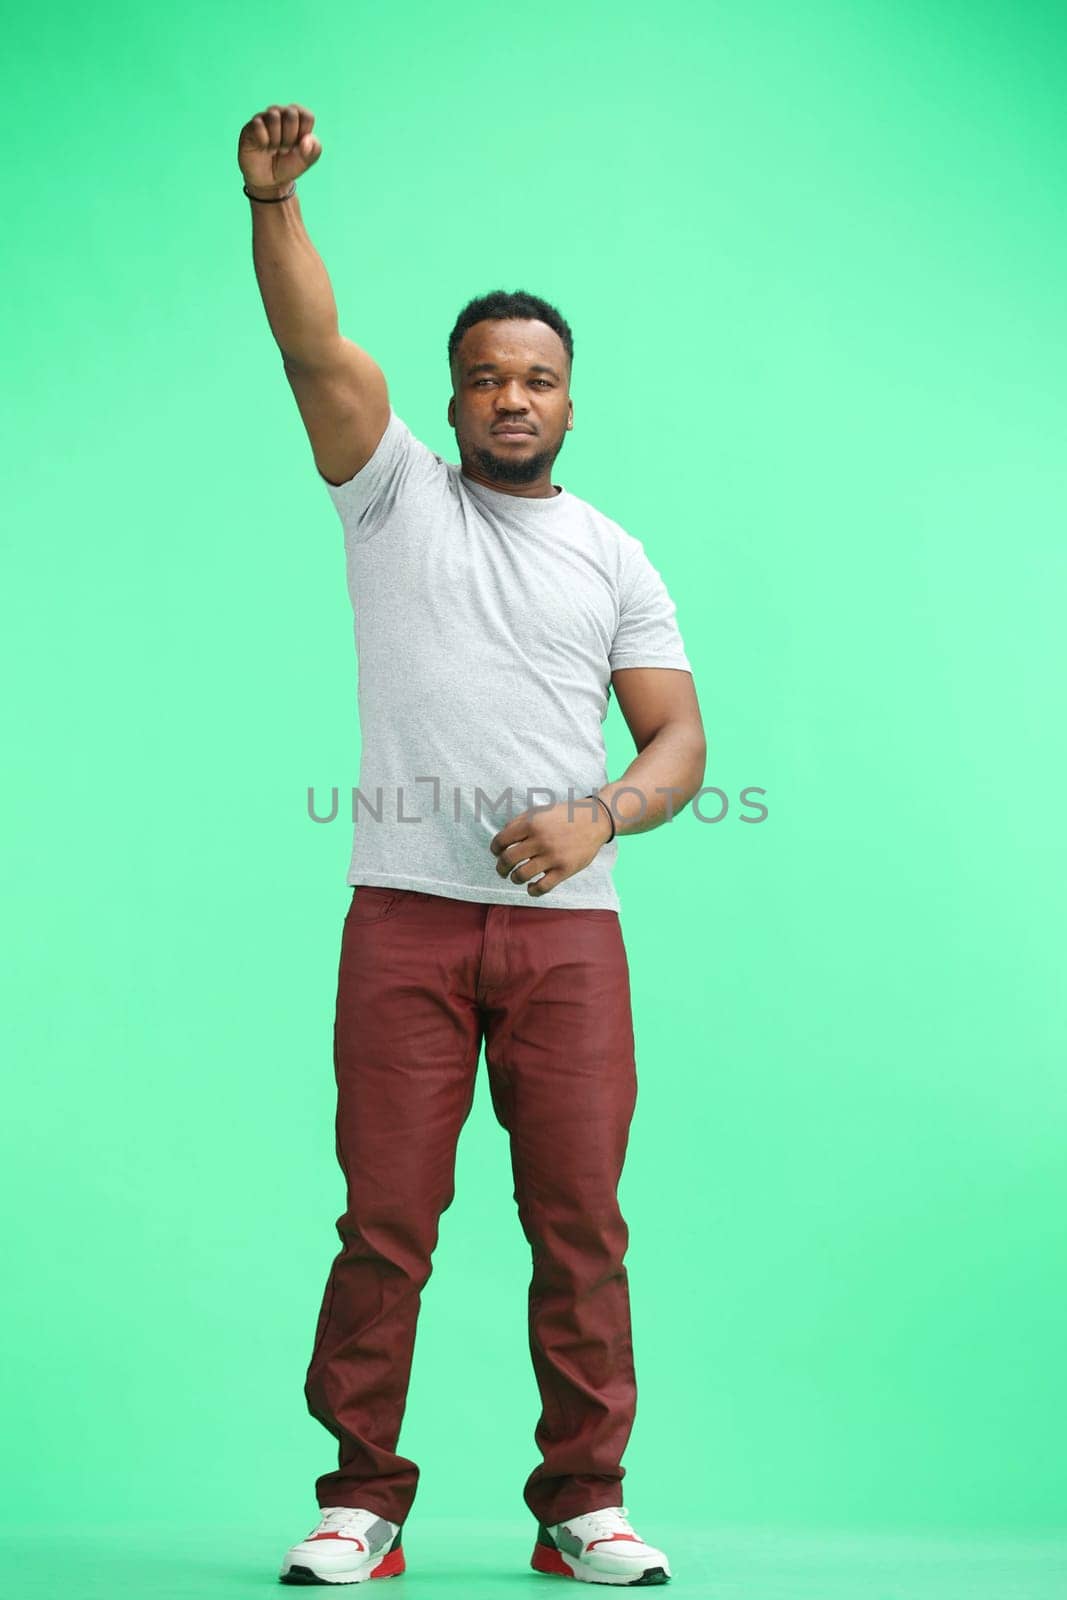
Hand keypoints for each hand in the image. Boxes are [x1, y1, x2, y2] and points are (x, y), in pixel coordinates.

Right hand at [237, 103, 321, 196]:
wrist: (269, 182)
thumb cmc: (288, 166)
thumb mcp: (307, 160)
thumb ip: (314, 149)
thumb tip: (306, 141)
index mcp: (297, 119)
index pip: (306, 115)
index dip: (303, 133)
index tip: (298, 145)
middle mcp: (280, 114)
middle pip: (291, 114)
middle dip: (290, 137)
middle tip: (284, 149)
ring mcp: (264, 119)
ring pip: (274, 116)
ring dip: (276, 139)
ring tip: (273, 149)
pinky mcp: (250, 127)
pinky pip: (258, 125)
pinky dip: (264, 141)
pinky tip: (263, 147)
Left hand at [489, 798, 612, 897]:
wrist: (595, 820)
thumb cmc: (565, 815)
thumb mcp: (540, 811)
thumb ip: (519, 822)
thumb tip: (502, 839)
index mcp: (531, 824)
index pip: (501, 841)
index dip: (495, 849)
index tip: (497, 853)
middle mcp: (540, 840)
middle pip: (508, 860)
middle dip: (501, 867)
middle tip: (502, 870)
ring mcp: (552, 856)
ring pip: (521, 875)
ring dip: (515, 878)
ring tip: (517, 877)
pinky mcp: (564, 870)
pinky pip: (542, 887)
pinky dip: (532, 890)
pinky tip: (531, 887)